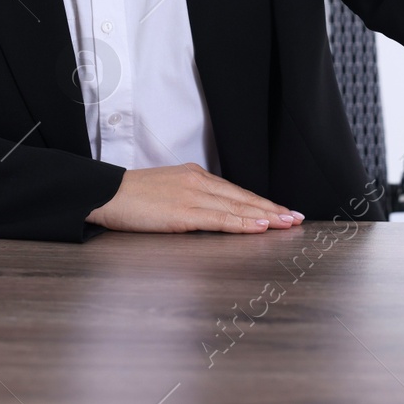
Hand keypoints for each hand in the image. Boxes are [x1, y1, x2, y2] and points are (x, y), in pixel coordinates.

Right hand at [85, 162, 305, 232]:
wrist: (107, 193)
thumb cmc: (132, 197)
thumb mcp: (167, 192)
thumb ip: (190, 199)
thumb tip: (211, 213)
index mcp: (194, 175)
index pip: (236, 191)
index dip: (261, 202)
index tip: (281, 210)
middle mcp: (198, 181)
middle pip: (243, 197)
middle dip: (272, 209)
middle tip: (297, 217)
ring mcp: (193, 196)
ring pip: (238, 207)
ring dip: (266, 217)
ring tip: (287, 223)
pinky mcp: (184, 212)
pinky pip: (221, 219)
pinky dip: (244, 223)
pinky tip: (260, 227)